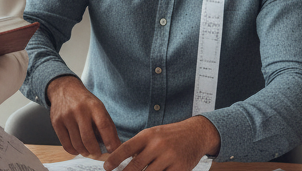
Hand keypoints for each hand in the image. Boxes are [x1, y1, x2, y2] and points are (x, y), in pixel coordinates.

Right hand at [47, 75, 120, 155]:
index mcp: (93, 106)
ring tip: (88, 152)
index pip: (104, 125)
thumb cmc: (85, 102)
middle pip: (88, 139)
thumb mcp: (99, 108)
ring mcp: (66, 116)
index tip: (113, 151)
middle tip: (98, 155)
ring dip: (85, 152)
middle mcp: (79, 110)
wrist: (64, 89)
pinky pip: (66, 144)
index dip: (110, 141)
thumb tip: (114, 148)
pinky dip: (74, 151)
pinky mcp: (56, 122)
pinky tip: (78, 149)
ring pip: (77, 144)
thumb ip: (107, 126)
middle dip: (95, 152)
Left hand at [103, 116, 220, 170]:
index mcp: (148, 136)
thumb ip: (138, 146)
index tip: (106, 167)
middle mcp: (158, 145)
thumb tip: (122, 160)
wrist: (195, 133)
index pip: (127, 148)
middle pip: (136, 165)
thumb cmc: (170, 135)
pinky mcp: (180, 168)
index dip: (115, 159)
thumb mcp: (152, 134)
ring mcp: (170, 157)